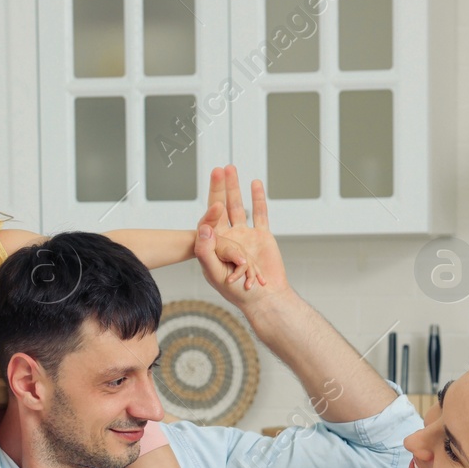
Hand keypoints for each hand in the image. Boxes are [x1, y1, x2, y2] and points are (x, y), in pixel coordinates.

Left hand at [194, 166, 287, 312]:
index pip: (208, 222)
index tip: (216, 203)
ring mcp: (244, 235)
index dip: (211, 210)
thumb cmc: (238, 292)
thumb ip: (206, 251)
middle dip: (219, 188)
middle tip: (218, 169)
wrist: (265, 299)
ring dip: (234, 188)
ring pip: (238, 206)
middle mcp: (227, 238)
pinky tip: (255, 183)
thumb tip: (203, 227)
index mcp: (213, 246)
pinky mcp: (261, 236)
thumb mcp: (216, 273)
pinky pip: (260, 213)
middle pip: (221, 207)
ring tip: (230, 168)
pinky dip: (258, 198)